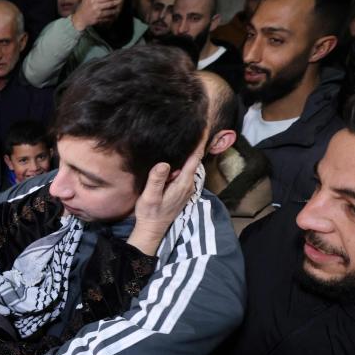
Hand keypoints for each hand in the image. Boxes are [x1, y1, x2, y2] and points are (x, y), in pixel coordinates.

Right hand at [71, 0, 124, 31]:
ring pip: (112, 6)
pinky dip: (115, 12)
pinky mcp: (100, 17)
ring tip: (121, 0)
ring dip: (119, 3)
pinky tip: (117, 9)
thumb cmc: (85, 6)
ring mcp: (97, 11)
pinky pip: (110, 14)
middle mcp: (94, 2)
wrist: (81, 19)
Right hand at [127, 129, 206, 255]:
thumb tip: (164, 163)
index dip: (200, 142)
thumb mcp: (150, 196)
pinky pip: (186, 171)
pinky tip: (177, 156)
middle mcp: (189, 184)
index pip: (195, 158)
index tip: (204, 127)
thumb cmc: (150, 212)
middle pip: (195, 159)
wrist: (153, 228)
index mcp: (183, 183)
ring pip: (190, 165)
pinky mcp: (182, 189)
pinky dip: (184, 161)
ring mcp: (186, 187)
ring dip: (189, 152)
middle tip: (194, 125)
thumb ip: (157, 180)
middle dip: (196, 143)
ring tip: (186, 136)